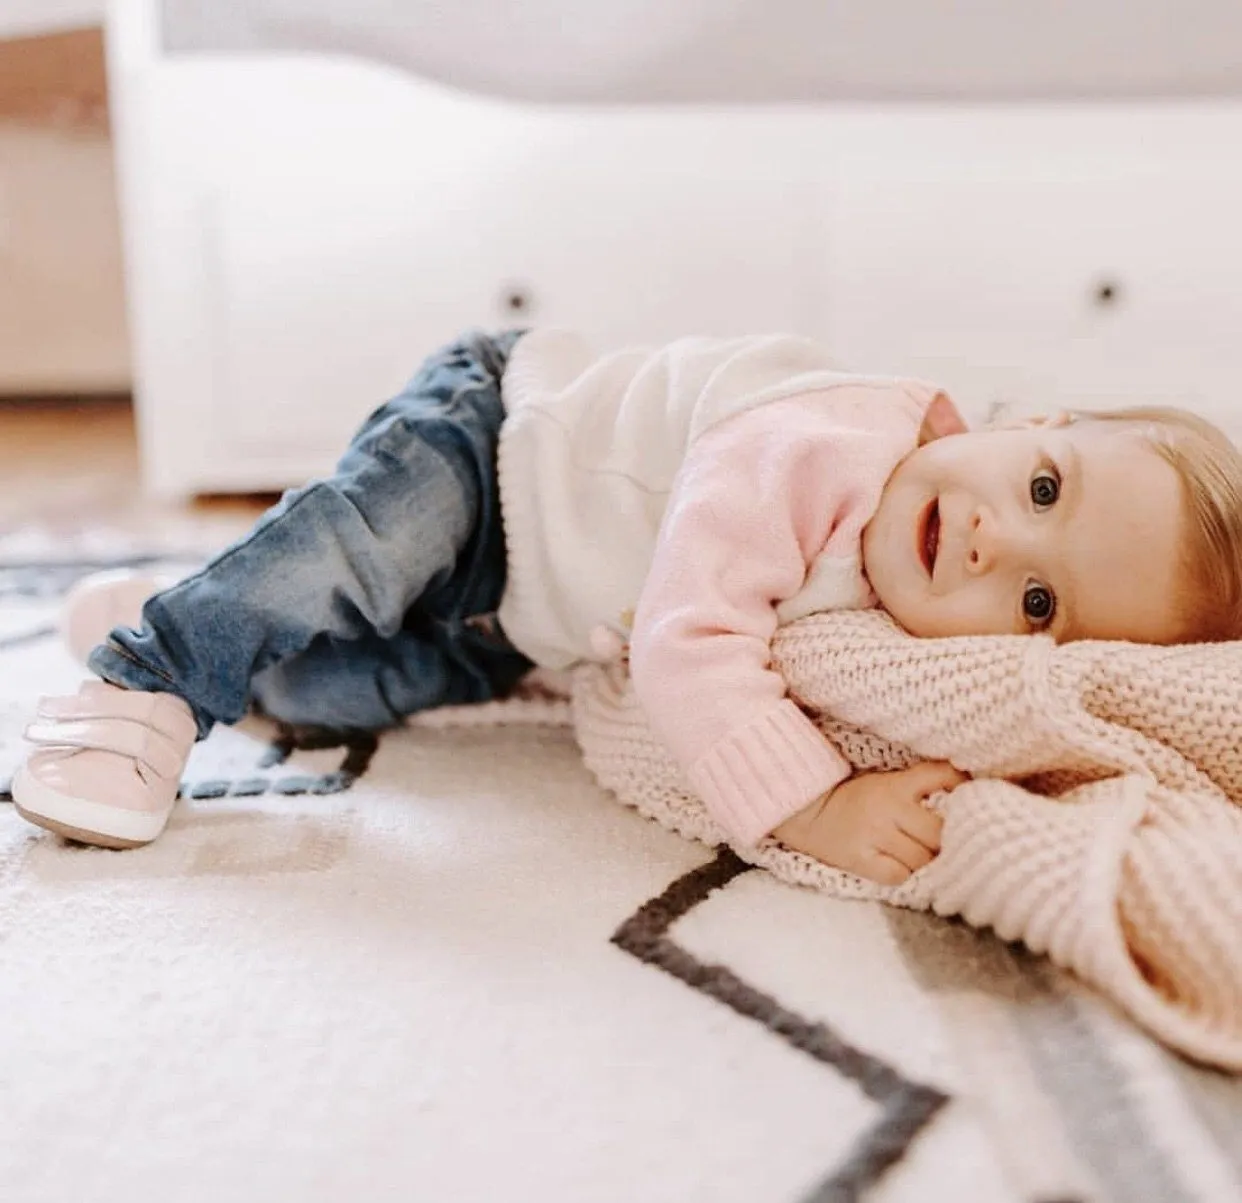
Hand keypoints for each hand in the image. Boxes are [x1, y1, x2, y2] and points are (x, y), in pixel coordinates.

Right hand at [772, 761, 966, 885]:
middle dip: (946, 841)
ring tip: (921, 857)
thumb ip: (920, 786)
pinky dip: (904, 874)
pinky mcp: (860, 859)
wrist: (809, 811)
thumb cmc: (855, 798)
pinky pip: (898, 875)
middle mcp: (887, 808)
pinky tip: (900, 867)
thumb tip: (966, 794)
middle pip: (938, 833)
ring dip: (926, 861)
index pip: (940, 776)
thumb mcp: (886, 782)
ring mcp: (873, 835)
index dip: (962, 786)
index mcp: (895, 784)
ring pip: (921, 859)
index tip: (972, 799)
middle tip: (946, 844)